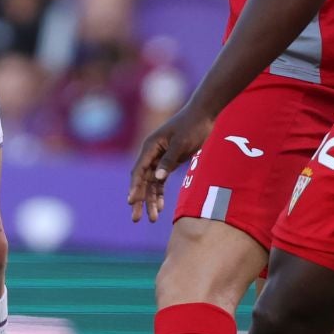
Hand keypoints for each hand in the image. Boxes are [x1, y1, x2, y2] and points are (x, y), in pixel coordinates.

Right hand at [127, 103, 213, 221]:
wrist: (203, 115)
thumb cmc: (191, 126)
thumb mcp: (181, 144)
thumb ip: (168, 161)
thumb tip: (157, 179)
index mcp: (150, 147)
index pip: (139, 171)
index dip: (134, 187)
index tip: (131, 202)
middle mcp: (151, 154)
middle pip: (142, 181)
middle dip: (139, 200)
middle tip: (135, 218)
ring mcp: (159, 158)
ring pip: (151, 184)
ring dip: (150, 200)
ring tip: (152, 219)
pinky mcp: (168, 162)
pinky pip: (160, 181)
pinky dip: (159, 193)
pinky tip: (161, 207)